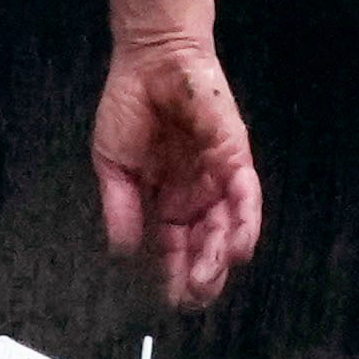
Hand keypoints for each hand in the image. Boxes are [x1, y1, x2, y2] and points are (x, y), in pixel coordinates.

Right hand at [95, 24, 262, 310]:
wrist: (148, 60)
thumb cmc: (128, 106)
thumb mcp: (113, 165)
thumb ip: (120, 208)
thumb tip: (121, 251)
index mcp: (167, 200)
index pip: (174, 247)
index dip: (173, 273)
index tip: (171, 299)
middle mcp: (196, 195)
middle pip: (204, 245)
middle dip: (201, 274)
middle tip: (193, 296)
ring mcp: (217, 178)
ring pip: (226, 227)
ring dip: (220, 256)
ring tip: (208, 278)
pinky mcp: (235, 156)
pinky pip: (245, 195)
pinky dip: (244, 222)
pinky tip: (237, 247)